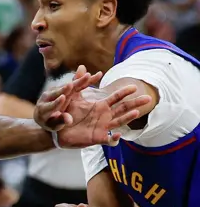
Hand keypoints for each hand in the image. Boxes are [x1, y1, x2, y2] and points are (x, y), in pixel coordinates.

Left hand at [34, 65, 102, 129]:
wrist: (43, 113)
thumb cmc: (50, 122)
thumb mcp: (53, 125)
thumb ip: (60, 121)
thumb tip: (69, 119)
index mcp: (44, 109)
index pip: (51, 106)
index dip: (56, 102)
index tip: (62, 98)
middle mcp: (48, 97)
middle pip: (59, 92)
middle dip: (67, 88)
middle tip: (72, 84)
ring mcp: (54, 90)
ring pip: (68, 86)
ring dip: (78, 81)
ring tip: (89, 76)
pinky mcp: (62, 87)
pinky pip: (73, 83)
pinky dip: (82, 80)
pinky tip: (92, 76)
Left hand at [34, 65, 150, 147]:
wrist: (57, 128)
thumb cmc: (66, 112)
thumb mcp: (71, 96)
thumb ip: (78, 82)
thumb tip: (82, 67)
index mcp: (101, 106)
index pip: (116, 98)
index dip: (124, 92)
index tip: (134, 86)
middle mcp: (105, 116)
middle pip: (123, 109)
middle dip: (135, 104)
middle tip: (148, 98)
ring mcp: (103, 128)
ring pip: (119, 123)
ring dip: (128, 118)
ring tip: (136, 113)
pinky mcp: (97, 138)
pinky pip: (109, 140)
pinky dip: (114, 139)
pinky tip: (117, 135)